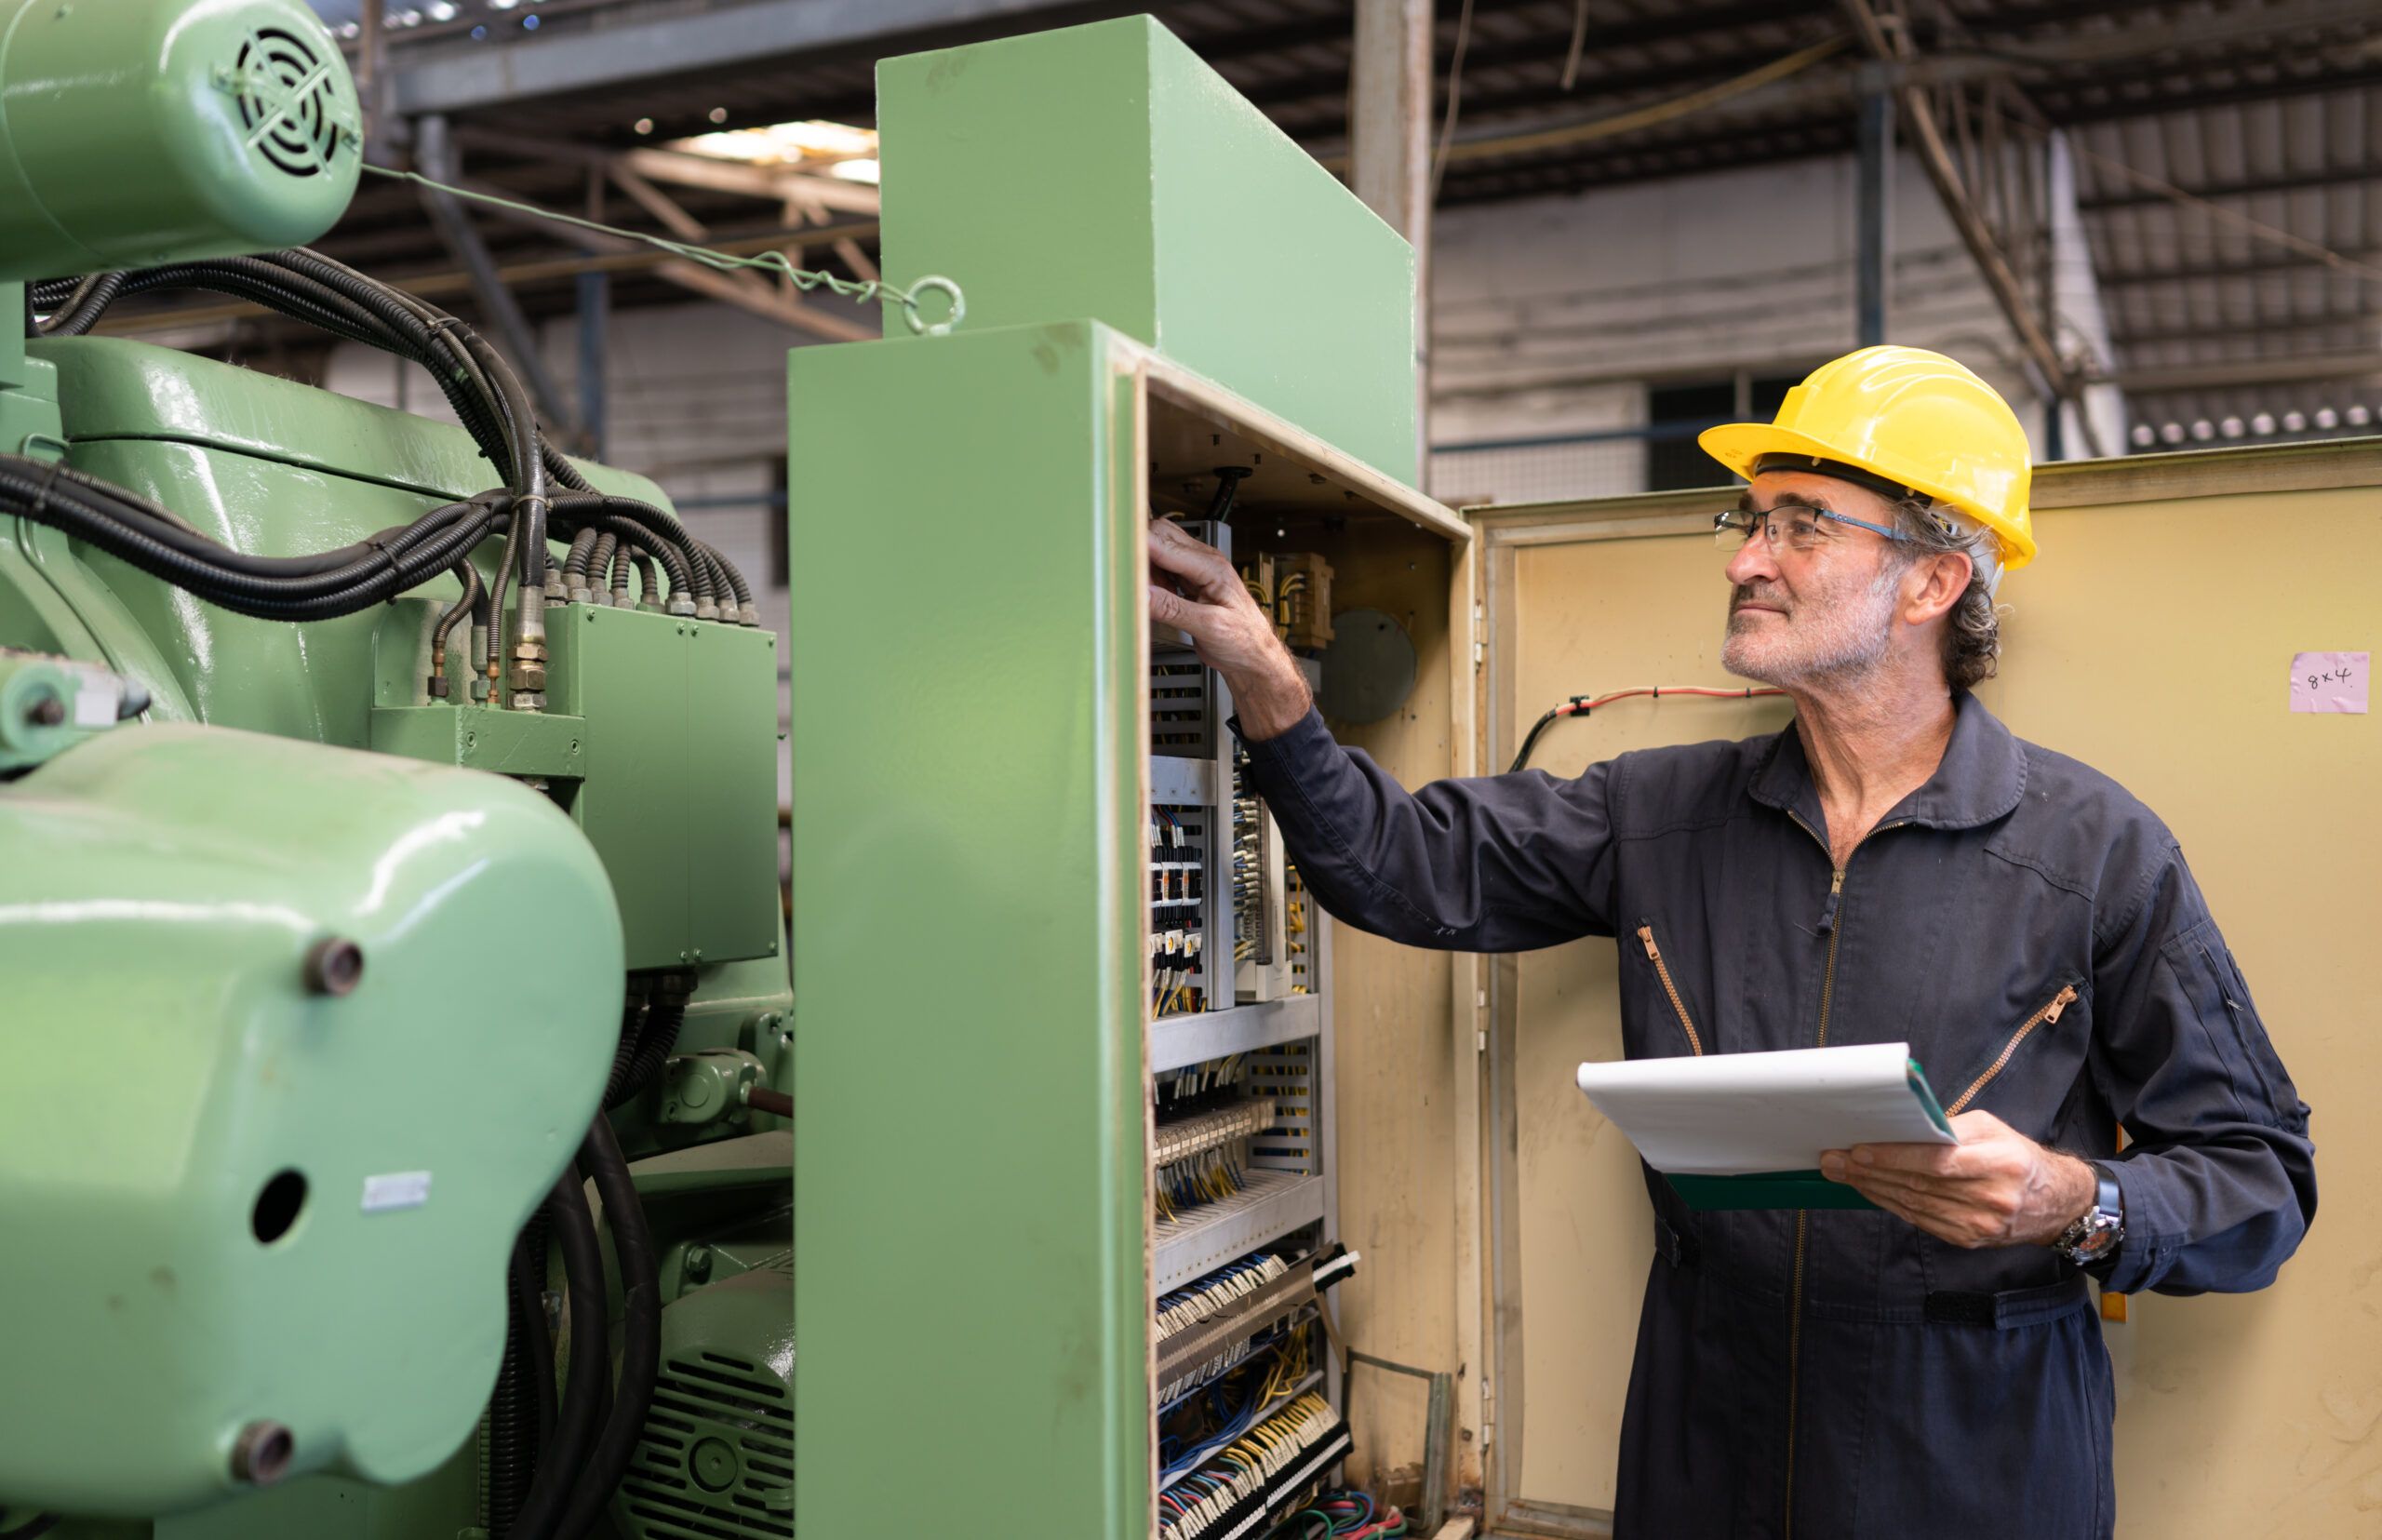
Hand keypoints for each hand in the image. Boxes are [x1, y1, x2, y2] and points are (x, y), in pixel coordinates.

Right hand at [1147, 518, 1311, 738]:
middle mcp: (1204, 561)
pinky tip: (1157, 598)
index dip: (1140, 547)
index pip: (1167, 544)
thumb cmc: (1244, 641)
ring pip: (1160, 548)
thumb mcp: (1208, 627)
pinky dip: (1152, 578)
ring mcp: (1196, 569)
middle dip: (1141, 554)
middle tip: (1134, 583)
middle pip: (1161, 535)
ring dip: (1146, 567)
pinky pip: (1163, 567)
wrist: (1253, 656)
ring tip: (1151, 595)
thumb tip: (1142, 594)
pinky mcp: (1189, 581)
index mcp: (1212, 567)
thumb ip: (1173, 609)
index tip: (1118, 557)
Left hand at [1819, 1111, 2096, 1248]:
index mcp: (2000, 1162)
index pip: (1937, 1161)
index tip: (1857, 1149)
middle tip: (1832, 1160)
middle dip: (1869, 1172)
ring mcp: (1979, 1224)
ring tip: (1840, 1173)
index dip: (1893, 1157)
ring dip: (1872, 1189)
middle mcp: (1991, 1197)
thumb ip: (1949, 1128)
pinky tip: (1869, 1191)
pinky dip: (1890, 1204)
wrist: (2054, 1202)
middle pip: (1918, 1185)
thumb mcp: (1992, 1129)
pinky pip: (1920, 1220)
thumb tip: (1899, 1126)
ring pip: (1914, 1205)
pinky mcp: (1968, 1240)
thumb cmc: (2016, 1155)